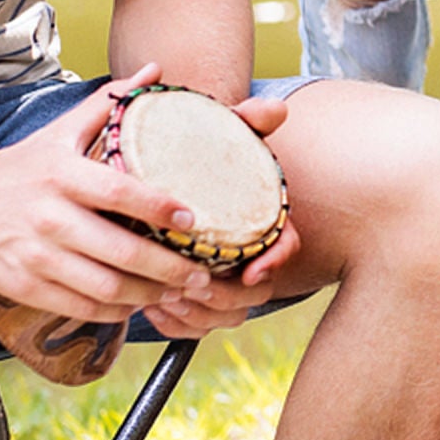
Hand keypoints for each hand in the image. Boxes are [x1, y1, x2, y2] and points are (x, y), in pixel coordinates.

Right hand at [0, 74, 216, 322]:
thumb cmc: (20, 167)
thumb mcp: (60, 131)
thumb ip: (109, 103)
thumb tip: (155, 69)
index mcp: (62, 176)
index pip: (118, 194)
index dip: (158, 207)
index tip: (192, 219)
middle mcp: (50, 218)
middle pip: (120, 251)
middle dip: (168, 268)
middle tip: (201, 276)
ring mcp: (37, 257)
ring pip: (105, 288)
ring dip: (148, 295)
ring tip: (178, 293)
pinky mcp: (27, 288)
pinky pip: (82, 307)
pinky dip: (115, 311)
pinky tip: (138, 304)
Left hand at [140, 87, 303, 335]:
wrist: (175, 170)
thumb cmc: (207, 154)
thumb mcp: (226, 133)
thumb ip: (250, 120)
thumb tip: (276, 111)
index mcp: (263, 221)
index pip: (285, 247)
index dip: (274, 262)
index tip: (251, 270)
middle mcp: (249, 255)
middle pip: (253, 294)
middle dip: (222, 297)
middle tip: (188, 284)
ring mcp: (224, 280)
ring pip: (223, 316)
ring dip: (195, 314)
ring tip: (163, 297)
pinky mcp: (197, 298)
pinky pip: (195, 328)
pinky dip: (176, 324)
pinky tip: (153, 308)